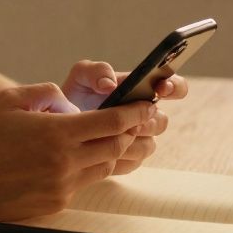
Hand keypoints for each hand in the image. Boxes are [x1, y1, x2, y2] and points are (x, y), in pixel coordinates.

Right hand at [0, 83, 156, 221]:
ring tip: (104, 139)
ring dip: (108, 152)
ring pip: (103, 167)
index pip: (112, 123)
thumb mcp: (9, 99)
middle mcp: (65, 162)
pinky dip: (84, 169)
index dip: (134, 114)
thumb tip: (70, 101)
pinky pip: (81, 183)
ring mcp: (61, 186)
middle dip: (128, 133)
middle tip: (132, 122)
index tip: (146, 107)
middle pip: (116, 147)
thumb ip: (46, 92)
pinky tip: (72, 159)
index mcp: (57, 132)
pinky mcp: (54, 203)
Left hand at [60, 60, 185, 173]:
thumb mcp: (81, 76)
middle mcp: (146, 114)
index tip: (160, 89)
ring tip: (108, 137)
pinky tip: (100, 152)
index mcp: (142, 90)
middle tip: (129, 122)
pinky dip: (119, 157)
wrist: (58, 123)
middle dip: (146, 122)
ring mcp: (140, 138)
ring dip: (131, 142)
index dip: (173, 87)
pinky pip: (134, 162)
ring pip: (149, 145)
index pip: (174, 87)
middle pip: (162, 122)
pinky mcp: (128, 159)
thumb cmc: (75, 94)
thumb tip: (110, 84)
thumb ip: (96, 71)